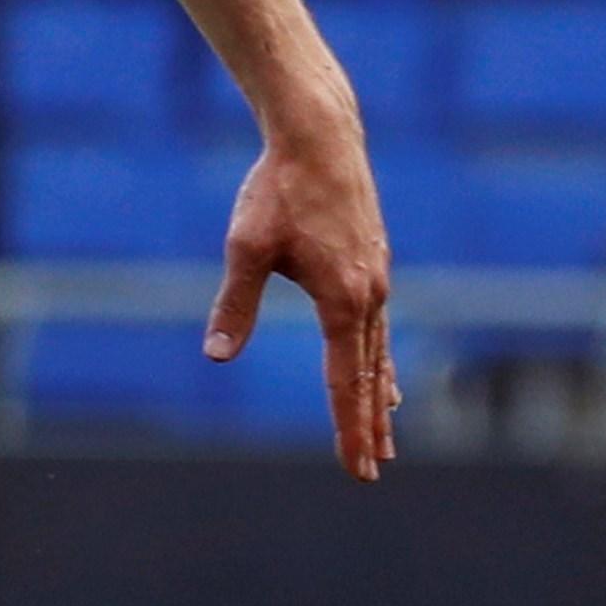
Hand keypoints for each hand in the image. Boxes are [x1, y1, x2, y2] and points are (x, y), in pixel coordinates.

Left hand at [212, 105, 398, 480]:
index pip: (345, 382)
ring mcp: (377, 278)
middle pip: (370, 376)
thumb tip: (217, 355)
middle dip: (369, 425)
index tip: (358, 468)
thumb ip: (235, 304)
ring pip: (379, 351)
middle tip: (374, 469)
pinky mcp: (373, 262)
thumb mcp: (246, 248)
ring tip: (388, 431)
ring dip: (380, 396)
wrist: (320, 135)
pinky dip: (381, 356)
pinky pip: (379, 324)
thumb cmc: (279, 189)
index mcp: (344, 300)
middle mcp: (370, 295)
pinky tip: (383, 369)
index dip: (348, 429)